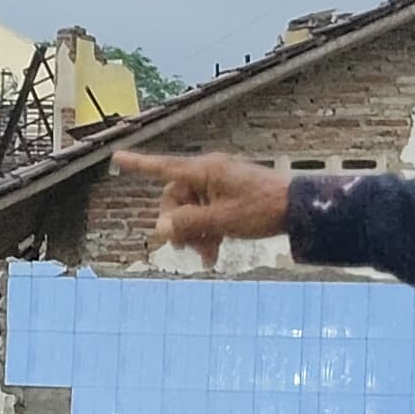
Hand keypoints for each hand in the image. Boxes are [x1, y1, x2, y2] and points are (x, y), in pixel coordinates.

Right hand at [111, 151, 296, 259]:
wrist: (299, 209)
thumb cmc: (262, 209)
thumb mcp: (221, 221)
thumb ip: (188, 223)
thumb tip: (161, 227)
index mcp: (205, 171)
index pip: (163, 167)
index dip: (138, 165)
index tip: (116, 156)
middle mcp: (209, 173)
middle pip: (176, 198)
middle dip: (178, 225)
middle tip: (187, 250)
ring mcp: (221, 184)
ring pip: (192, 209)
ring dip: (194, 233)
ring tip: (206, 257)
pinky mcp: (231, 195)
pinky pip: (208, 212)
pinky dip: (207, 231)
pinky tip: (212, 254)